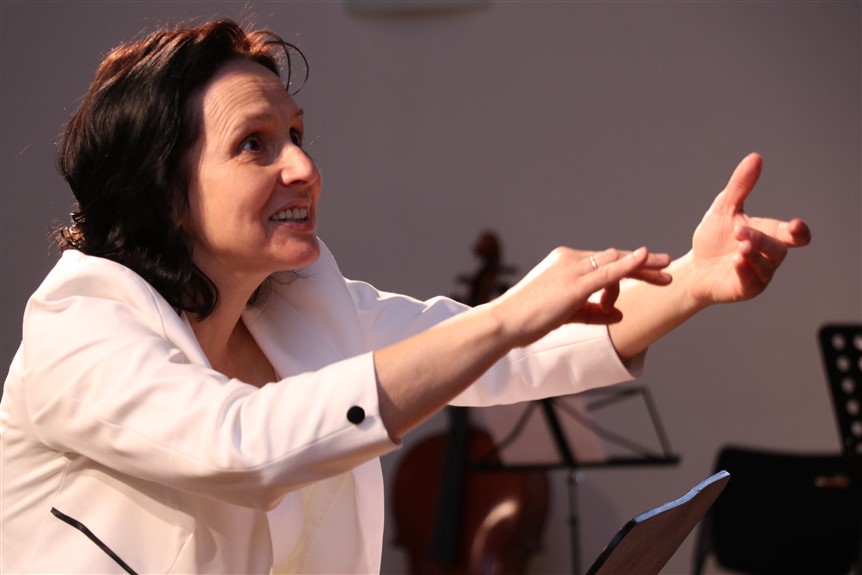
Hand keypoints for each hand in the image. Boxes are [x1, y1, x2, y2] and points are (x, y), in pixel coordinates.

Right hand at [489, 246, 670, 346]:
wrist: (505, 323)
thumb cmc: (529, 320)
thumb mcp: (566, 314)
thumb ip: (593, 311)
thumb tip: (619, 313)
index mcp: (564, 263)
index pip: (602, 261)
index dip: (627, 267)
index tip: (648, 271)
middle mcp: (569, 259)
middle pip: (614, 257)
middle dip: (643, 263)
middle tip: (667, 265)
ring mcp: (572, 269)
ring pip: (615, 262)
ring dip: (644, 267)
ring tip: (666, 275)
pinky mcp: (575, 284)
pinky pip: (608, 271)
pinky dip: (629, 264)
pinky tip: (645, 258)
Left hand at [689, 153, 810, 304]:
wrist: (694, 267)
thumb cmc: (713, 239)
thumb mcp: (723, 208)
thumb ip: (740, 186)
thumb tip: (755, 157)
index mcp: (769, 235)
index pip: (794, 236)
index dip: (799, 232)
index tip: (796, 226)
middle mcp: (769, 256)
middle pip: (778, 248)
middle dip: (760, 240)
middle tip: (739, 232)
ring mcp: (760, 274)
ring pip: (767, 266)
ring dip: (754, 255)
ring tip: (739, 247)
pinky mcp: (747, 289)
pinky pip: (753, 282)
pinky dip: (746, 271)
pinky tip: (736, 262)